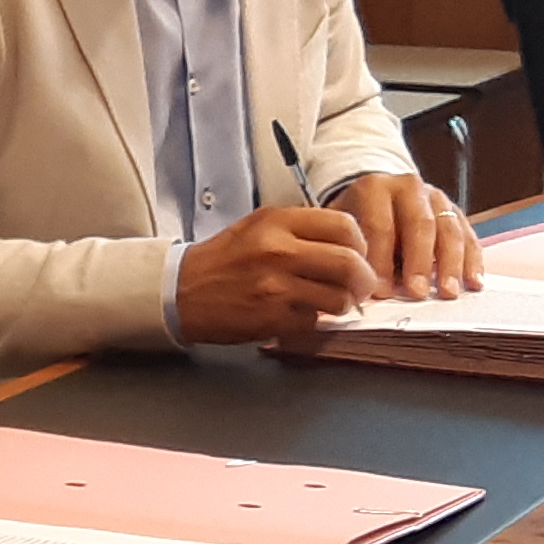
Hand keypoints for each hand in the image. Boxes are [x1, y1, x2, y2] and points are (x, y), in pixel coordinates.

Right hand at [176, 206, 382, 344]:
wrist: (180, 291)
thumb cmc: (223, 260)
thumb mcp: (259, 226)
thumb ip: (301, 228)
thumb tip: (347, 243)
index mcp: (278, 222)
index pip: (345, 226)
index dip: (360, 245)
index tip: (357, 255)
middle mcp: (279, 250)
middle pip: (350, 263)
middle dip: (363, 280)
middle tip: (360, 287)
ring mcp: (276, 286)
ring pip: (339, 298)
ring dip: (342, 304)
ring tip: (330, 303)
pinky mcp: (272, 318)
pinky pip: (314, 321)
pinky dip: (313, 321)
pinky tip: (298, 313)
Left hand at [329, 171, 481, 300]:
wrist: (376, 197)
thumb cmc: (356, 220)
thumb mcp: (344, 229)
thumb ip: (352, 253)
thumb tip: (361, 290)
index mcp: (375, 188)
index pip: (380, 225)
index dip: (380, 259)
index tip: (381, 290)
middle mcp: (409, 187)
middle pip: (420, 224)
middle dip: (419, 262)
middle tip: (416, 293)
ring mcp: (436, 197)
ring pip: (449, 229)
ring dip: (451, 264)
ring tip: (448, 292)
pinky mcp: (456, 211)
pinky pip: (468, 235)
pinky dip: (473, 260)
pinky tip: (474, 282)